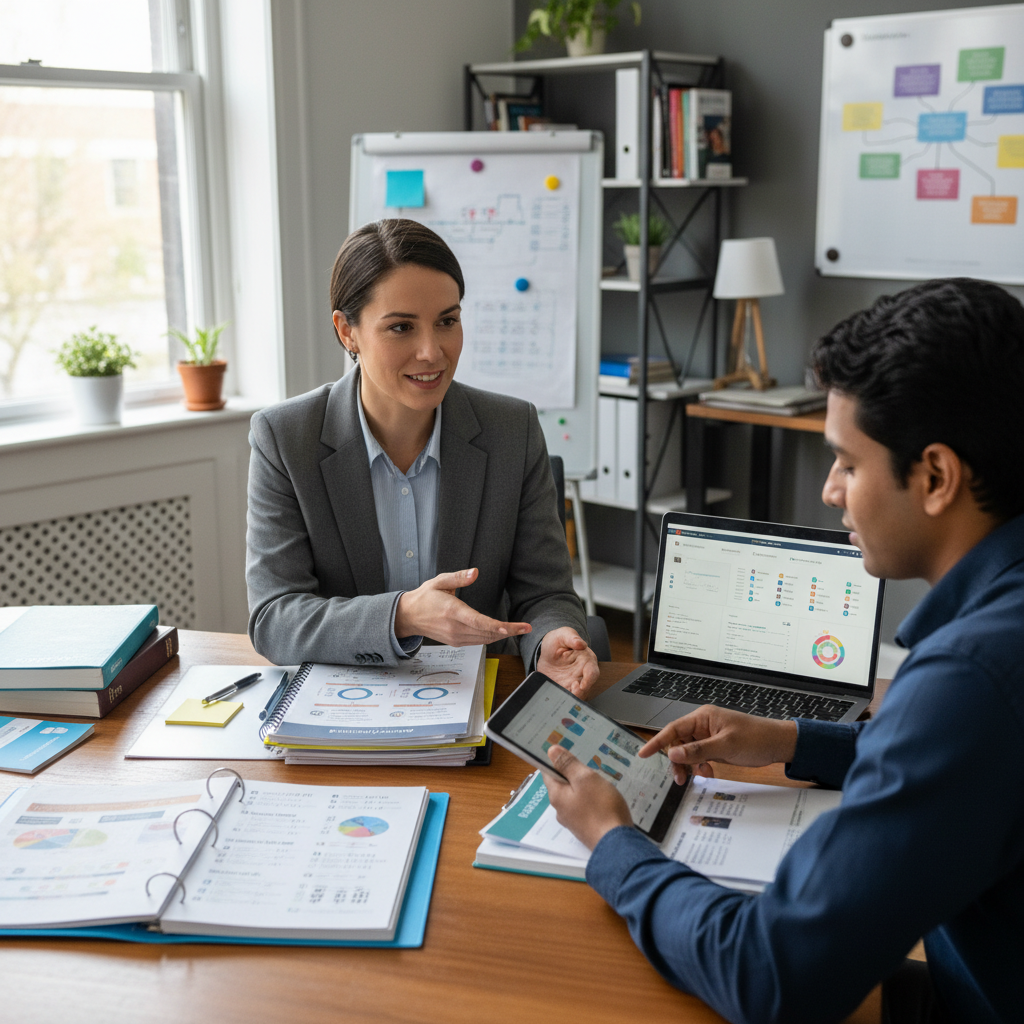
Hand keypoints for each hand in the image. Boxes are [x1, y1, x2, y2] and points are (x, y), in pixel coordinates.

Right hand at [394, 568, 530, 646]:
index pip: (478, 621)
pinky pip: (478, 641)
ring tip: (519, 630)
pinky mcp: (456, 642)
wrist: (409, 616)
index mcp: (452, 611)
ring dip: (502, 635)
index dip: (496, 626)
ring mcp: (455, 637)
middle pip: (486, 633)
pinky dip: (491, 637)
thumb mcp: (439, 582)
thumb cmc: (425, 597)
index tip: (512, 627)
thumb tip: (475, 572)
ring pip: (484, 639)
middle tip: (526, 628)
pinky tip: (502, 632)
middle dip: (509, 631)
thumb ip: (458, 577)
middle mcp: (455, 628)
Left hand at [537, 627, 599, 697]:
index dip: (589, 680)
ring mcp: (574, 682)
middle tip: (572, 692)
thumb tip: (581, 643)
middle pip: (587, 687)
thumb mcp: (563, 635)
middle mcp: (583, 673)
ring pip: (579, 695)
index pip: (592, 672)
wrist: (547, 650)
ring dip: (573, 698)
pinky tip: (557, 697)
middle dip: (581, 693)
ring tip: (563, 695)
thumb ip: (572, 637)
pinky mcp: (565, 688)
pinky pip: (567, 697)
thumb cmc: (558, 641)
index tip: (581, 685)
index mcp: (586, 660)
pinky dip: (564, 699)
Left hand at [542, 745, 631, 849]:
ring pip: (575, 798)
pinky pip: (586, 809)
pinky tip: (605, 799)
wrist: (617, 845)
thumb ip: (568, 764)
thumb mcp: (585, 779)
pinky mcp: (587, 829)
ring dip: (585, 788)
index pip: (548, 773)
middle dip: (574, 775)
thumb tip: (550, 751)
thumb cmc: (601, 808)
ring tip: (600, 781)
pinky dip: (592, 801)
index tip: (568, 752)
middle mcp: (561, 810)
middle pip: (563, 786)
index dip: (556, 760)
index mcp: (557, 796)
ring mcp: (574, 822)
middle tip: (589, 765)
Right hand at [638, 705, 798, 784]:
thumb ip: (698, 750)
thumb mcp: (725, 745)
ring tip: (694, 778)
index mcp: (702, 717)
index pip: (673, 729)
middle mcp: (703, 725)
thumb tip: (673, 753)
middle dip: (677, 760)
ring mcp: (709, 735)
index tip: (643, 753)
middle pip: (679, 743)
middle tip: (679, 778)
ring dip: (689, 765)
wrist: (777, 743)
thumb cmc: (755, 738)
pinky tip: (707, 772)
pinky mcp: (716, 745)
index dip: (657, 741)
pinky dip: (700, 766)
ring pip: (688, 752)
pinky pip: (699, 756)